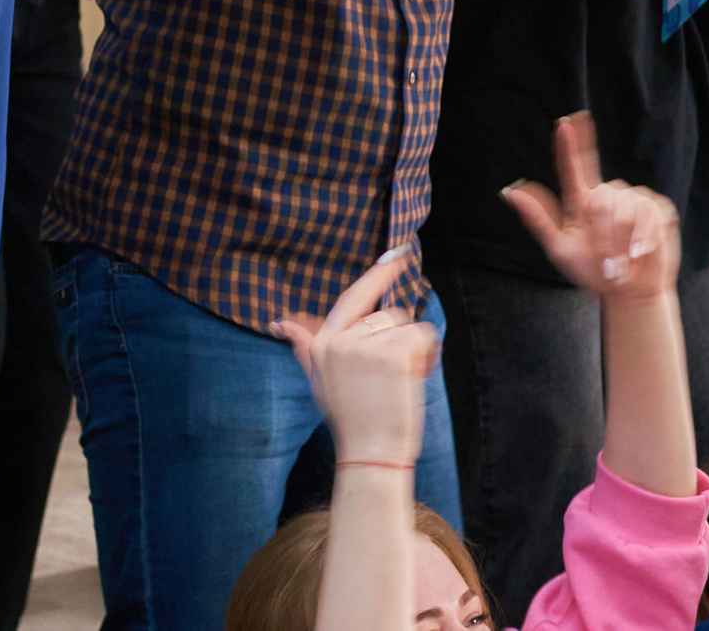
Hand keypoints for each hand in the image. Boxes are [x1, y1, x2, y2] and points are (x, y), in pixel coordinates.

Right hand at [271, 249, 433, 466]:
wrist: (369, 454)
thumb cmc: (352, 422)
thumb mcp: (322, 382)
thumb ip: (306, 348)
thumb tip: (282, 324)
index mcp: (322, 344)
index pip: (351, 299)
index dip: (376, 276)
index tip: (396, 255)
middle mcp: (338, 340)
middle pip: (386, 315)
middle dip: (399, 340)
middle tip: (395, 377)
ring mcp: (362, 346)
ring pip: (405, 325)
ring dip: (413, 350)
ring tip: (400, 383)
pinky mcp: (389, 355)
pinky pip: (421, 336)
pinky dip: (426, 355)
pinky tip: (413, 378)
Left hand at [503, 111, 681, 304]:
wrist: (628, 292)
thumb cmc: (591, 272)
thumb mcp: (559, 250)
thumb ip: (538, 220)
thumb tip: (510, 192)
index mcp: (580, 200)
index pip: (574, 166)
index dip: (570, 144)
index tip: (567, 122)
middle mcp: (606, 194)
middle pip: (604, 198)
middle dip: (605, 235)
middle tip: (607, 265)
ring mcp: (634, 199)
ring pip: (629, 207)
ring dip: (626, 241)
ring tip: (624, 261)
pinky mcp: (657, 209)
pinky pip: (652, 214)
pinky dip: (647, 237)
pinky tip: (642, 251)